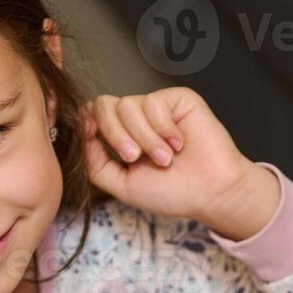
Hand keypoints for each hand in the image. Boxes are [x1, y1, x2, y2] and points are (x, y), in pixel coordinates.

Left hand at [81, 87, 280, 239]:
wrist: (210, 193)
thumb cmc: (172, 192)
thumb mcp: (122, 184)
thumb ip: (95, 162)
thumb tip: (82, 132)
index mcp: (121, 135)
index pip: (92, 115)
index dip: (91, 128)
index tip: (106, 149)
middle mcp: (136, 117)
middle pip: (104, 105)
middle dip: (116, 135)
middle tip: (136, 158)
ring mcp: (156, 107)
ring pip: (128, 106)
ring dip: (145, 138)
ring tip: (165, 158)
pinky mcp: (177, 99)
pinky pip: (154, 103)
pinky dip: (164, 129)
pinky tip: (179, 143)